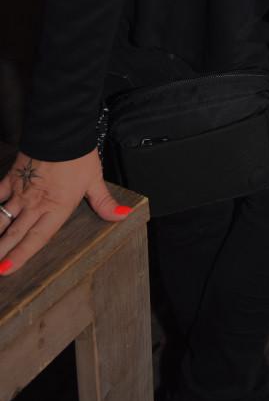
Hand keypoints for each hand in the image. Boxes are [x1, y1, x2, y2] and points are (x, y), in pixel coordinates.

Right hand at [0, 150, 128, 274]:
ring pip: (1, 218)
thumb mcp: (94, 180)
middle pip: (15, 233)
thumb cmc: (79, 155)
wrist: (61, 130)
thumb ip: (105, 203)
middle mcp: (36, 204)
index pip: (36, 238)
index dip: (21, 255)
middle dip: (1, 251)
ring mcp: (21, 192)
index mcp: (57, 208)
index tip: (6, 270)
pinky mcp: (11, 177)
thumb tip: (124, 216)